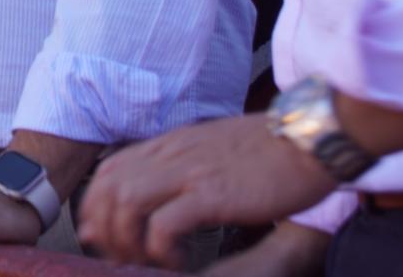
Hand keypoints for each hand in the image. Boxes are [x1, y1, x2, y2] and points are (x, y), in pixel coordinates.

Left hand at [77, 114, 336, 268]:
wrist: (307, 138)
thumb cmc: (267, 150)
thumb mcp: (211, 149)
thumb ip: (182, 167)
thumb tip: (157, 194)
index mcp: (169, 145)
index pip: (109, 172)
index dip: (95, 207)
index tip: (101, 237)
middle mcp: (170, 154)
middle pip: (108, 189)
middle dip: (104, 230)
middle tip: (121, 259)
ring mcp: (189, 172)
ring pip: (126, 204)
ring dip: (128, 241)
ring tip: (147, 263)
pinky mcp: (212, 194)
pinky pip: (165, 224)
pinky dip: (160, 248)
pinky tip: (176, 262)